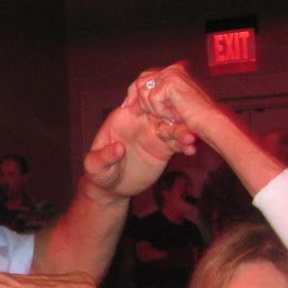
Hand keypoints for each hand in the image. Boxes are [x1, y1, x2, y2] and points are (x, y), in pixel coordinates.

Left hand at [80, 73, 195, 199]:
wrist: (111, 189)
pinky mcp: (164, 149)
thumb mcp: (95, 166)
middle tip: (182, 120)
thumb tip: (118, 148)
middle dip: (173, 113)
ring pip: (172, 127)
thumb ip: (105, 156)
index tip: (163, 103)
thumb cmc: (99, 172)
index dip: (153, 98)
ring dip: (182, 131)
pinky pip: (177, 144)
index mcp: (125, 116)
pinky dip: (185, 146)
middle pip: (161, 111)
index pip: (140, 100)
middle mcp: (142, 121)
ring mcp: (154, 134)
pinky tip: (191, 150)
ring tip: (190, 139)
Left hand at [138, 62, 220, 132]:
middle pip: (140, 81)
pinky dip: (160, 110)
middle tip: (135, 112)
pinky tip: (173, 113)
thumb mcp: (171, 105)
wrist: (209, 121)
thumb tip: (134, 97)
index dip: (135, 92)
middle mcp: (173, 69)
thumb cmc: (194, 118)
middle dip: (136, 99)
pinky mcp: (170, 81)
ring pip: (144, 91)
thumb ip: (158, 97)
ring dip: (153, 108)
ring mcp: (171, 73)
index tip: (127, 106)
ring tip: (168, 115)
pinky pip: (152, 98)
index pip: (146, 76)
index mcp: (175, 71)